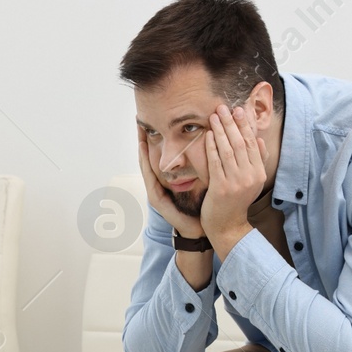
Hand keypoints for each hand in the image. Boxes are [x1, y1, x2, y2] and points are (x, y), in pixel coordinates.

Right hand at [137, 125, 203, 239]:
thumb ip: (201, 166)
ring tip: (139, 131)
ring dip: (141, 148)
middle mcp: (159, 185)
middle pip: (149, 158)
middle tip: (140, 121)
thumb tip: (212, 145)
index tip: (154, 123)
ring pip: (145, 165)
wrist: (198, 230)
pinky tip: (143, 149)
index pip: (159, 156)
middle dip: (144, 140)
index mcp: (168, 181)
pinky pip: (149, 176)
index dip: (156, 141)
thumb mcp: (202, 182)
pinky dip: (145, 162)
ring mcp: (155, 191)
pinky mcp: (156, 198)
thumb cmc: (202, 207)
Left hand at [200, 103, 267, 256]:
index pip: (253, 143)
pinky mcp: (221, 188)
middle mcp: (251, 177)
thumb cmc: (236, 201)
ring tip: (214, 115)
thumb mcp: (252, 182)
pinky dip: (212, 146)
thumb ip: (257, 162)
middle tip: (223, 107)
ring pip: (229, 149)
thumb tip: (260, 140)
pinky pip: (216, 162)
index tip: (238, 110)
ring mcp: (237, 183)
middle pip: (241, 143)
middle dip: (232, 123)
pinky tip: (208, 135)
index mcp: (259, 173)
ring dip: (221, 130)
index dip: (245, 125)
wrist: (227, 226)